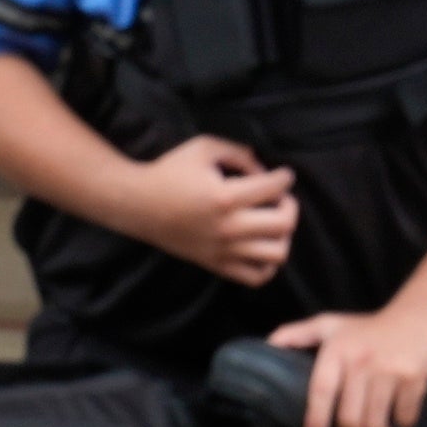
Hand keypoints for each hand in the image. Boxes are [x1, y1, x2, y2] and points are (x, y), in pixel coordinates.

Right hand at [126, 134, 298, 287]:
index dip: (285, 177)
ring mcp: (223, 251)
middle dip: (289, 206)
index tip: (282, 175)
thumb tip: (264, 169)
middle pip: (284, 224)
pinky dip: (268, 265)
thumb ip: (239, 153)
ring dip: (283, 236)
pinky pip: (256, 278)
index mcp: (225, 197)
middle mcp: (228, 228)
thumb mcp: (204, 148)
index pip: (274, 188)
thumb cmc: (170, 171)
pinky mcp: (216, 265)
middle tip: (279, 198)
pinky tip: (261, 246)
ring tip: (272, 224)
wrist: (137, 204)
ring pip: (277, 254)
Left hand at [263, 295, 426, 426]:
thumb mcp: (331, 324)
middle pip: (349, 417)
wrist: (418, 316)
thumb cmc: (369, 327)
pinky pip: (404, 417)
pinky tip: (398, 419)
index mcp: (337, 351)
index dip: (316, 420)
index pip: (322, 391)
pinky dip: (401, 425)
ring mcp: (389, 371)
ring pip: (376, 423)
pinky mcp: (414, 379)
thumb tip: (268, 345)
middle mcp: (361, 362)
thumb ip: (297, 334)